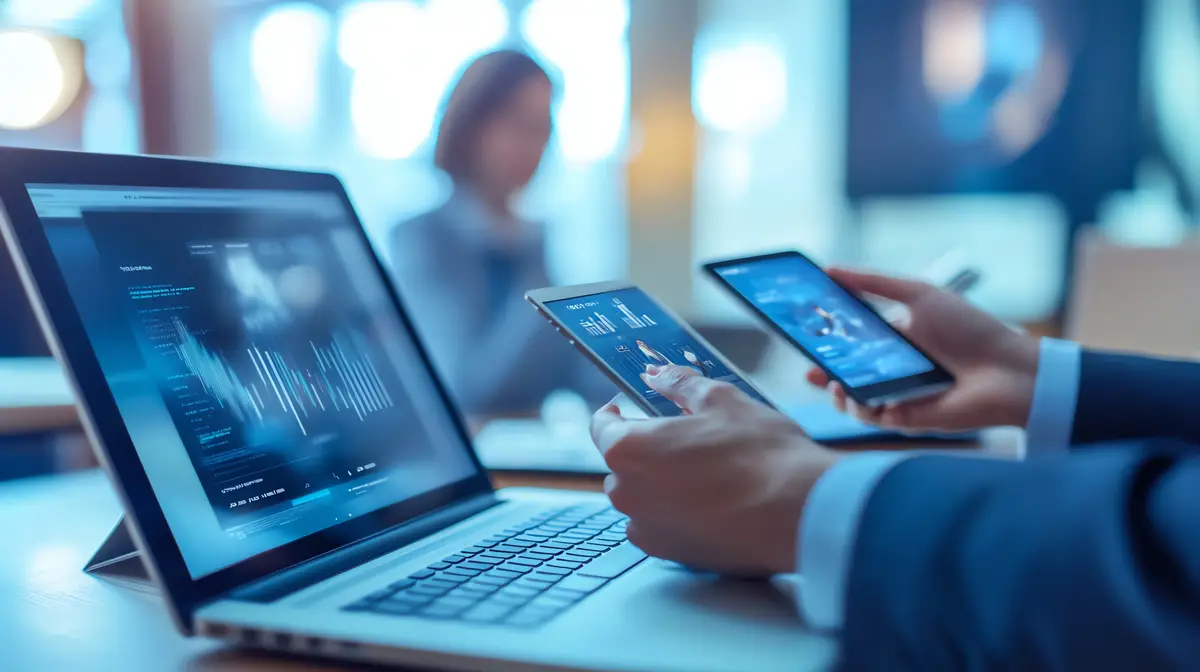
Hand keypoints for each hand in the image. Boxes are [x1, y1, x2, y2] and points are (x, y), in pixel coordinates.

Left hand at [591, 365, 840, 574]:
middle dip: (645, 449)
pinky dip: (675, 512)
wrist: (798, 512)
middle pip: (622, 463)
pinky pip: (659, 525)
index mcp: (628, 449)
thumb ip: (679, 385)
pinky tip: (711, 502)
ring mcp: (646, 528)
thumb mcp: (720, 400)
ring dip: (659, 482)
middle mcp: (627, 493)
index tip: (626, 407)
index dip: (615, 412)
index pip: (601, 426)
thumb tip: (657, 375)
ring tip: (705, 473)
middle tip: (686, 439)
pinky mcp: (670, 554)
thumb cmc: (761, 453)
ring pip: (641, 496)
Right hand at [806, 268, 1039, 431]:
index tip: (803, 330)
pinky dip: (857, 406)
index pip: (850, 338)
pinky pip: (871, 416)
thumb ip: (873, 282)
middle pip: (846, 370)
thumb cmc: (970, 329)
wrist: (1010, 371)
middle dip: (821, 369)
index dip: (825, 337)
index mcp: (895, 337)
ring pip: (853, 397)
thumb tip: (830, 268)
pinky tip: (852, 395)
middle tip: (807, 365)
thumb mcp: (918, 295)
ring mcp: (899, 394)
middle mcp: (893, 367)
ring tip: (831, 382)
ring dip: (836, 391)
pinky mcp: (906, 418)